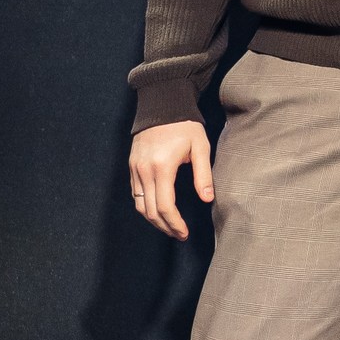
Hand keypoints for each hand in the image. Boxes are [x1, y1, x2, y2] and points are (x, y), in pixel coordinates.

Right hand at [129, 121, 214, 240]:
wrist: (162, 105)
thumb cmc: (184, 125)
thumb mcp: (200, 147)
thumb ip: (204, 175)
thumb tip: (207, 199)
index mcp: (162, 168)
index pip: (165, 206)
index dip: (174, 224)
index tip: (184, 233)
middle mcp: (144, 171)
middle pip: (150, 211)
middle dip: (165, 226)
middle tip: (179, 234)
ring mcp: (135, 169)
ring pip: (140, 205)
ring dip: (154, 220)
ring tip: (170, 226)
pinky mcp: (132, 167)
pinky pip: (135, 194)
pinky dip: (146, 206)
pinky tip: (158, 210)